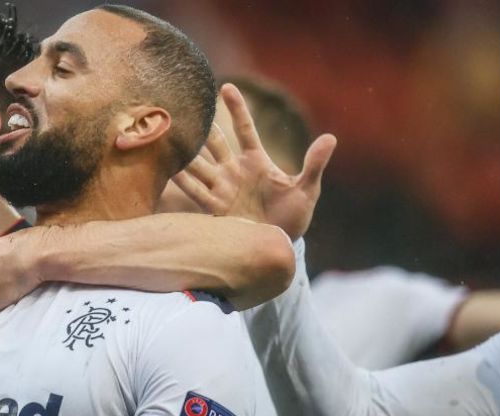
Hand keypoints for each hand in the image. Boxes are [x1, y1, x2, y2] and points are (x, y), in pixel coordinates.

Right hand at [171, 83, 336, 239]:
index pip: (244, 129)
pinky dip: (182, 180)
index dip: (236, 108)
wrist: (277, 245)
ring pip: (199, 163)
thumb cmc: (293, 217)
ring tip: (169, 133)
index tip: (227, 86)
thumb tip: (330, 137)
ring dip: (186, 150)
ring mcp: (222, 187)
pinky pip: (195, 190)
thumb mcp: (306, 189)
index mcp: (256, 161)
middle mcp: (235, 170)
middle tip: (187, 106)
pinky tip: (168, 168)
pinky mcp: (214, 206)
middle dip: (203, 126)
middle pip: (215, 142)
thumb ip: (314, 164)